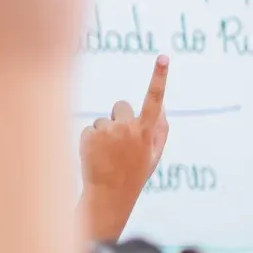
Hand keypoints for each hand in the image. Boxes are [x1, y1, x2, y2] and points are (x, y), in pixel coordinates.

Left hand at [80, 57, 168, 240]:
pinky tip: (96, 156)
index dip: (160, 77)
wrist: (108, 195)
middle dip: (120, 119)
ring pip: (104, 120)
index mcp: (147, 131)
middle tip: (120, 144)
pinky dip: (92, 140)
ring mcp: (107, 131)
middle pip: (121, 106)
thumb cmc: (135, 173)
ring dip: (105, 133)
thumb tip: (160, 104)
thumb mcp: (154, 154)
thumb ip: (160, 128)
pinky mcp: (89, 134)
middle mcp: (128, 128)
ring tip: (108, 155)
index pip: (155, 99)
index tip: (163, 57)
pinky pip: (91, 128)